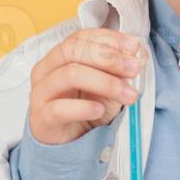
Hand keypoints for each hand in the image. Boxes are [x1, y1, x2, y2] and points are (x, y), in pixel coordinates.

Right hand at [28, 28, 142, 144]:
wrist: (68, 142)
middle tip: (134, 69)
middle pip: (73, 51)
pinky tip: (100, 110)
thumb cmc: (84, 107)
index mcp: (59, 56)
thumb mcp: (105, 85)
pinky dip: (83, 108)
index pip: (81, 37)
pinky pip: (60, 108)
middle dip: (109, 58)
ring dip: (105, 83)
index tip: (134, 47)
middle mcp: (46, 70)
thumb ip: (118, 69)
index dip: (109, 39)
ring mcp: (41, 93)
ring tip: (128, 94)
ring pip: (69, 75)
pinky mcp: (42, 118)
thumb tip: (138, 54)